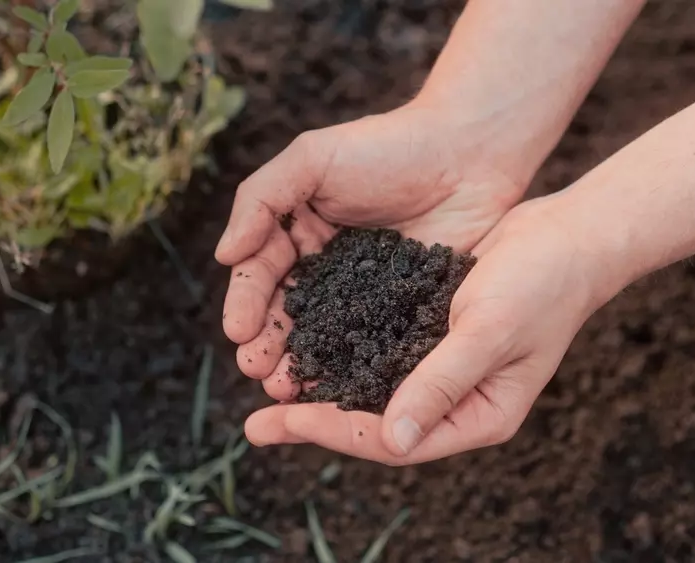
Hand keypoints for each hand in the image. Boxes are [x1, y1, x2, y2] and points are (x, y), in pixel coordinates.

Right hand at [216, 103, 530, 401]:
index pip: (260, 273)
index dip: (245, 304)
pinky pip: (373, 345)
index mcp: (297, 232)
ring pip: (324, 338)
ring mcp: (365, 295)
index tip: (238, 332)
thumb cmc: (388, 147)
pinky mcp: (404, 311)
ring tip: (286, 390)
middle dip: (267, 345)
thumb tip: (224, 255)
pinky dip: (352, 369)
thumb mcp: (313, 158)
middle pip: (286, 314)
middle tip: (258, 372)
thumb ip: (261, 199)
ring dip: (300, 366)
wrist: (470, 152)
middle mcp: (325, 268)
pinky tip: (339, 390)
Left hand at [241, 196, 619, 464]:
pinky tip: (304, 344)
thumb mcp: (489, 332)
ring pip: (370, 389)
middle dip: (314, 422)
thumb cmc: (542, 285)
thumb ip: (441, 384)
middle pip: (374, 424)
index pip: (394, 439)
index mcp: (476, 417)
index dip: (336, 432)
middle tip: (255, 425)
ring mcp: (440, 369)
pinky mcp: (430, 333)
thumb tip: (390, 440)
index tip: (285, 421)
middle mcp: (454, 402)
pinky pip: (377, 352)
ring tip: (268, 388)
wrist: (566, 236)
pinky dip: (341, 352)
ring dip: (321, 389)